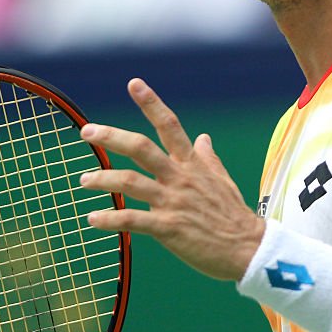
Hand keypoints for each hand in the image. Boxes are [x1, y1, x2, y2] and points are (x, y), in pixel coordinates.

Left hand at [78, 78, 265, 280]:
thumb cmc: (233, 215)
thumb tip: (203, 137)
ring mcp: (173, 201)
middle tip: (87, 130)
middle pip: (141, 148)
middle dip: (111, 136)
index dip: (151, 103)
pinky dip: (110, 219)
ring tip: (83, 179)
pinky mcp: (168, 227)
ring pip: (130, 182)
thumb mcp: (222, 179)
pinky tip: (92, 219)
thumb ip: (208, 157)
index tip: (134, 83)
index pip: (170, 125)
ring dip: (103, 178)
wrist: (248, 248)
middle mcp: (180, 177)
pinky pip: (132, 219)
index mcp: (192, 164)